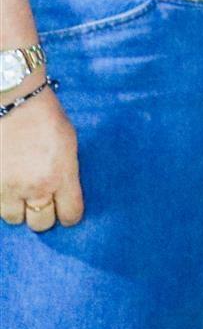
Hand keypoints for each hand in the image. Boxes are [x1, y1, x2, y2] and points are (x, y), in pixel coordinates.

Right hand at [0, 89, 82, 230]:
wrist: (13, 104)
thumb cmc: (46, 118)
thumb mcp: (69, 145)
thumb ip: (66, 173)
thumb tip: (64, 191)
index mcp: (61, 177)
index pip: (70, 215)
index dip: (70, 215)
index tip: (67, 210)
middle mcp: (35, 188)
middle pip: (41, 224)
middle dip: (43, 215)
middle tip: (42, 203)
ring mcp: (8, 189)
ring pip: (14, 218)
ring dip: (19, 209)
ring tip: (21, 193)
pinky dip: (1, 199)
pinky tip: (7, 185)